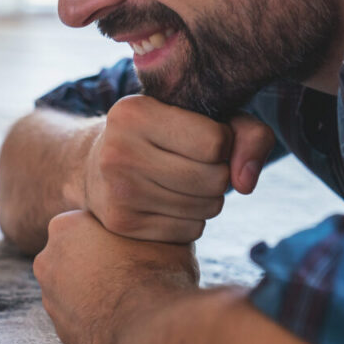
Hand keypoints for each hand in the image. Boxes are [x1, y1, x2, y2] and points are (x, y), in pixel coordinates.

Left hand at [34, 209, 197, 343]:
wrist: (148, 330)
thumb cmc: (155, 274)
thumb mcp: (159, 233)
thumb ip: (142, 226)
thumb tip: (152, 226)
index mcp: (67, 226)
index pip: (88, 223)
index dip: (114, 233)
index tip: (134, 245)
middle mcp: (47, 259)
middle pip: (76, 254)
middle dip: (98, 261)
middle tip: (132, 270)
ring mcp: (49, 296)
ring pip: (73, 286)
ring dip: (95, 289)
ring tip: (128, 296)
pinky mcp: (59, 328)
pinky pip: (78, 315)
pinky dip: (94, 315)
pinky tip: (119, 318)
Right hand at [73, 96, 274, 242]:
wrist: (97, 165)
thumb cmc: (164, 134)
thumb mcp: (202, 115)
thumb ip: (246, 133)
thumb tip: (246, 183)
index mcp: (135, 112)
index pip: (215, 142)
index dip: (223, 143)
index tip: (204, 138)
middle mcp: (119, 151)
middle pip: (214, 178)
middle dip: (219, 174)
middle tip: (197, 164)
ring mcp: (117, 191)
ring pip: (207, 208)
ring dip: (208, 198)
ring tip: (184, 182)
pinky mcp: (122, 223)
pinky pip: (191, 231)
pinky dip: (192, 219)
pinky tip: (170, 202)